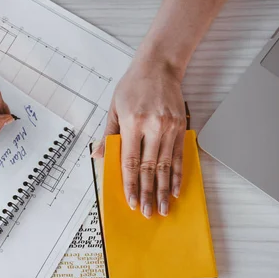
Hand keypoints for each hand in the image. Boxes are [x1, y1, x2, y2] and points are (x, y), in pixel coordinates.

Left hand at [96, 59, 185, 217]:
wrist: (159, 65)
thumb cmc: (133, 85)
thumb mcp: (114, 108)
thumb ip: (108, 135)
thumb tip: (98, 156)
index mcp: (133, 123)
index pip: (131, 161)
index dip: (131, 184)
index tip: (131, 200)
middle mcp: (153, 126)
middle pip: (149, 168)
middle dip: (147, 193)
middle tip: (146, 212)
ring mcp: (169, 127)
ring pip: (166, 165)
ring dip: (163, 189)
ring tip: (161, 207)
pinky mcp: (180, 126)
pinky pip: (178, 156)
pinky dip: (177, 174)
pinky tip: (175, 189)